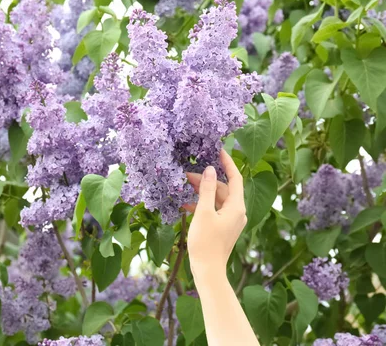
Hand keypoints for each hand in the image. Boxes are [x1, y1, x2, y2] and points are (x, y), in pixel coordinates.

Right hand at [184, 149, 246, 279]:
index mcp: (236, 206)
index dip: (227, 163)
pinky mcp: (222, 227)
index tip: (218, 150)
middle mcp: (237, 212)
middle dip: (206, 180)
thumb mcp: (203, 212)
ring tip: (184, 187)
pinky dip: (201, 205)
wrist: (207, 270)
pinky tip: (186, 205)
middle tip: (187, 174)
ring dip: (201, 192)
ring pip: (216, 198)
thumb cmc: (205, 242)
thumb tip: (209, 170)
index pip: (235, 178)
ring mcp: (230, 220)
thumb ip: (206, 189)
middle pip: (223, 188)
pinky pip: (213, 209)